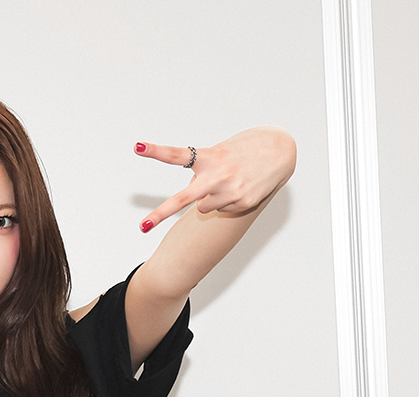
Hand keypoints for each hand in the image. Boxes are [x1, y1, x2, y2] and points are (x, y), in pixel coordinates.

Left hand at [136, 127, 296, 230]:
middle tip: (142, 227)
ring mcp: (230, 191)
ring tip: (230, 181)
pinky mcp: (243, 203)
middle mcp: (217, 176)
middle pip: (183, 199)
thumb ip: (202, 170)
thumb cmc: (246, 150)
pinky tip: (242, 187)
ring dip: (210, 198)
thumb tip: (192, 193)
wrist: (281, 151)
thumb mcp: (221, 153)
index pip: (177, 155)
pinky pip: (223, 208)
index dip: (156, 151)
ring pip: (204, 207)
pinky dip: (228, 200)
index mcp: (210, 158)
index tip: (137, 146)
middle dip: (161, 214)